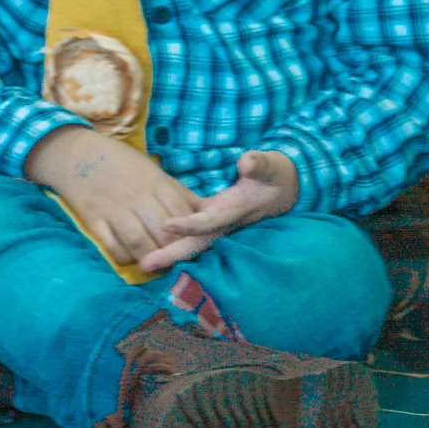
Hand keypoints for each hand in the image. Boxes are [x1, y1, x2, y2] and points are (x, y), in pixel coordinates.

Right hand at [25, 125, 202, 265]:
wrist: (77, 154)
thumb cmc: (120, 162)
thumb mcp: (152, 169)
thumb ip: (175, 191)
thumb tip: (204, 210)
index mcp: (155, 181)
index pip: (182, 213)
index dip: (191, 232)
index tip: (194, 243)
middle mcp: (136, 196)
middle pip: (163, 232)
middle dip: (173, 251)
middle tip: (177, 260)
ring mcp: (113, 209)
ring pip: (139, 243)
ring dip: (150, 258)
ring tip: (156, 265)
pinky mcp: (93, 220)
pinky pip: (112, 248)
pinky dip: (125, 258)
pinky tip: (130, 258)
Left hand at [138, 149, 299, 274]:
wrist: (286, 190)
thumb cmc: (276, 176)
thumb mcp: (272, 166)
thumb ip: (260, 163)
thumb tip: (247, 162)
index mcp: (235, 211)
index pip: (209, 222)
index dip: (188, 225)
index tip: (166, 225)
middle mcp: (224, 223)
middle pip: (195, 244)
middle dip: (171, 255)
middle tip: (144, 265)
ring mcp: (218, 223)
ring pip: (191, 243)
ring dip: (169, 253)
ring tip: (142, 263)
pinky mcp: (212, 218)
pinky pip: (191, 234)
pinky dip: (174, 242)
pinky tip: (153, 245)